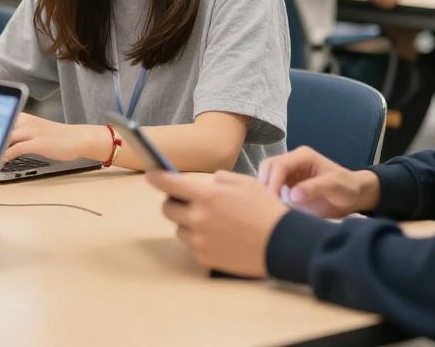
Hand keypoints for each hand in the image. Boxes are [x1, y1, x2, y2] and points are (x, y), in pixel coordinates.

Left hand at [3, 112, 106, 162]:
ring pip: (5, 137)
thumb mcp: (35, 131)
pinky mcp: (38, 143)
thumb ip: (18, 133)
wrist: (78, 138)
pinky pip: (15, 149)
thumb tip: (1, 141)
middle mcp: (26, 121)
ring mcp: (32, 131)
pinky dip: (5, 156)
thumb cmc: (55, 137)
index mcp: (23, 117)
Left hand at [147, 170, 287, 277]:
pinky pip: (192, 245)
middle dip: (174, 202)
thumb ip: (221, 180)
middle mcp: (198, 219)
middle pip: (167, 209)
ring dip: (187, 223)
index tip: (151, 175)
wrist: (283, 244)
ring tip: (210, 221)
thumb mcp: (246, 183)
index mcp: (206, 196)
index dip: (157, 178)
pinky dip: (199, 240)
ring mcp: (200, 241)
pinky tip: (219, 237)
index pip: (169, 184)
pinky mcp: (205, 258)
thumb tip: (208, 183)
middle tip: (187, 201)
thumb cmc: (266, 210)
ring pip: (179, 229)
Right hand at [258, 146, 380, 217]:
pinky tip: (274, 207)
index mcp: (303, 156)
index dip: (273, 182)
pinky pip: (271, 186)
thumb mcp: (335, 186)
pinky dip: (269, 195)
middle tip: (269, 205)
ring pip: (266, 176)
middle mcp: (292, 161)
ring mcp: (289, 172)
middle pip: (268, 167)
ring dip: (265, 190)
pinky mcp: (287, 184)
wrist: (354, 195)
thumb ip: (315, 188)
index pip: (279, 165)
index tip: (272, 201)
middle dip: (265, 184)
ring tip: (271, 207)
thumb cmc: (347, 187)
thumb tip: (292, 195)